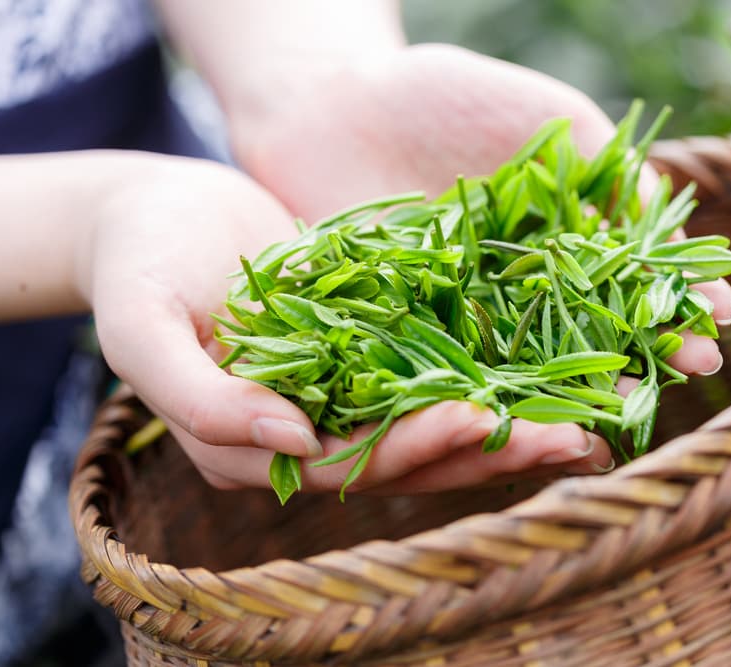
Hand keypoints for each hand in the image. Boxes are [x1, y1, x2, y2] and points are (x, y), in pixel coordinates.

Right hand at [85, 155, 611, 493]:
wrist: (161, 213)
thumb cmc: (140, 263)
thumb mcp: (140, 327)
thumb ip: (199, 397)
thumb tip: (294, 442)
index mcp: (254, 445)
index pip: (347, 462)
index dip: (416, 446)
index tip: (484, 419)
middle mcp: (310, 434)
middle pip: (411, 456)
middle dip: (490, 448)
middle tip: (575, 438)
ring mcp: (345, 396)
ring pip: (436, 425)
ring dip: (511, 426)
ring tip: (590, 424)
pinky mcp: (372, 353)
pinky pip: (439, 373)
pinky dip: (494, 377)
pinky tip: (554, 376)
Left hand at [230, 44, 730, 374]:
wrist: (330, 103)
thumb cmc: (444, 97)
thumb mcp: (547, 116)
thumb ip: (609, 168)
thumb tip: (673, 225)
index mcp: (562, 245)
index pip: (632, 282)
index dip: (676, 299)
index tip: (721, 317)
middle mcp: (523, 295)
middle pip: (593, 333)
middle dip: (648, 351)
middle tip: (697, 368)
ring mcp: (466, 323)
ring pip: (530, 369)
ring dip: (581, 392)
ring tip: (627, 410)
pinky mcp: (405, 344)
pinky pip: (452, 380)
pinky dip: (491, 404)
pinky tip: (529, 423)